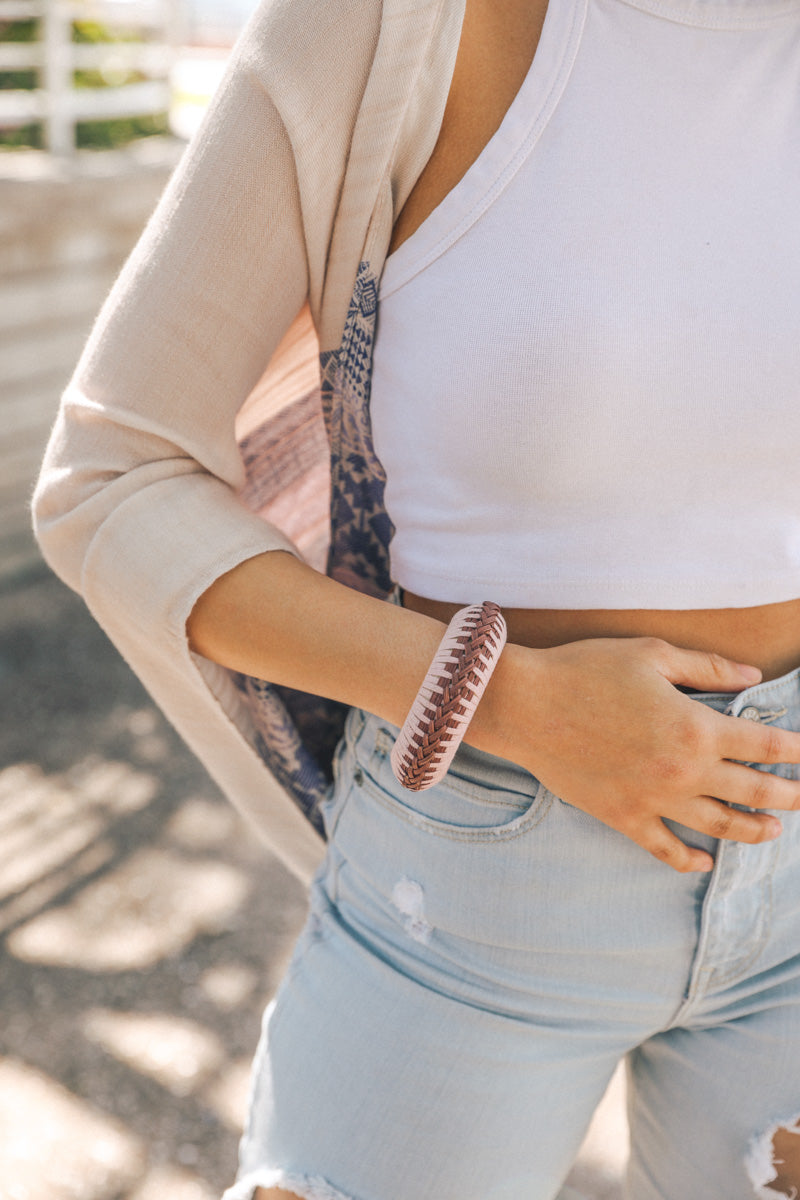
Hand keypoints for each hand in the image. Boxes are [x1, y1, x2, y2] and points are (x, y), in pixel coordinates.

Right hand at [491, 636, 799, 872]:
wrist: (527, 706)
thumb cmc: (587, 670)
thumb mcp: (652, 655)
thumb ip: (708, 667)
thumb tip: (754, 676)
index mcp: (696, 727)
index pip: (765, 746)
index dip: (796, 751)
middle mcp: (684, 771)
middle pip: (754, 791)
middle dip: (788, 795)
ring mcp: (655, 800)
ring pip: (720, 826)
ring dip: (754, 830)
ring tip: (774, 830)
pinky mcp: (624, 817)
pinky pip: (666, 849)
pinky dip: (690, 860)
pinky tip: (706, 862)